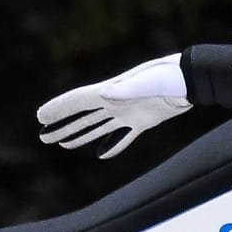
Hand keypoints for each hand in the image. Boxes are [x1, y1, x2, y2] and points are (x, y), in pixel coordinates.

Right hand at [36, 54, 193, 158]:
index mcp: (112, 91)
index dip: (58, 109)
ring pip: (97, 128)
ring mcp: (128, 112)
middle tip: (42, 136)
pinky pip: (123, 138)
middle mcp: (116, 101)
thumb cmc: (170, 77)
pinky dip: (112, 146)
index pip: (78, 101)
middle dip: (62, 126)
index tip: (40, 117)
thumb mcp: (148, 81)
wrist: (191, 80)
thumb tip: (102, 95)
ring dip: (78, 136)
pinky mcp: (143, 121)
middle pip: (82, 117)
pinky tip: (100, 154)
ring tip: (61, 144)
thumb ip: (126, 89)